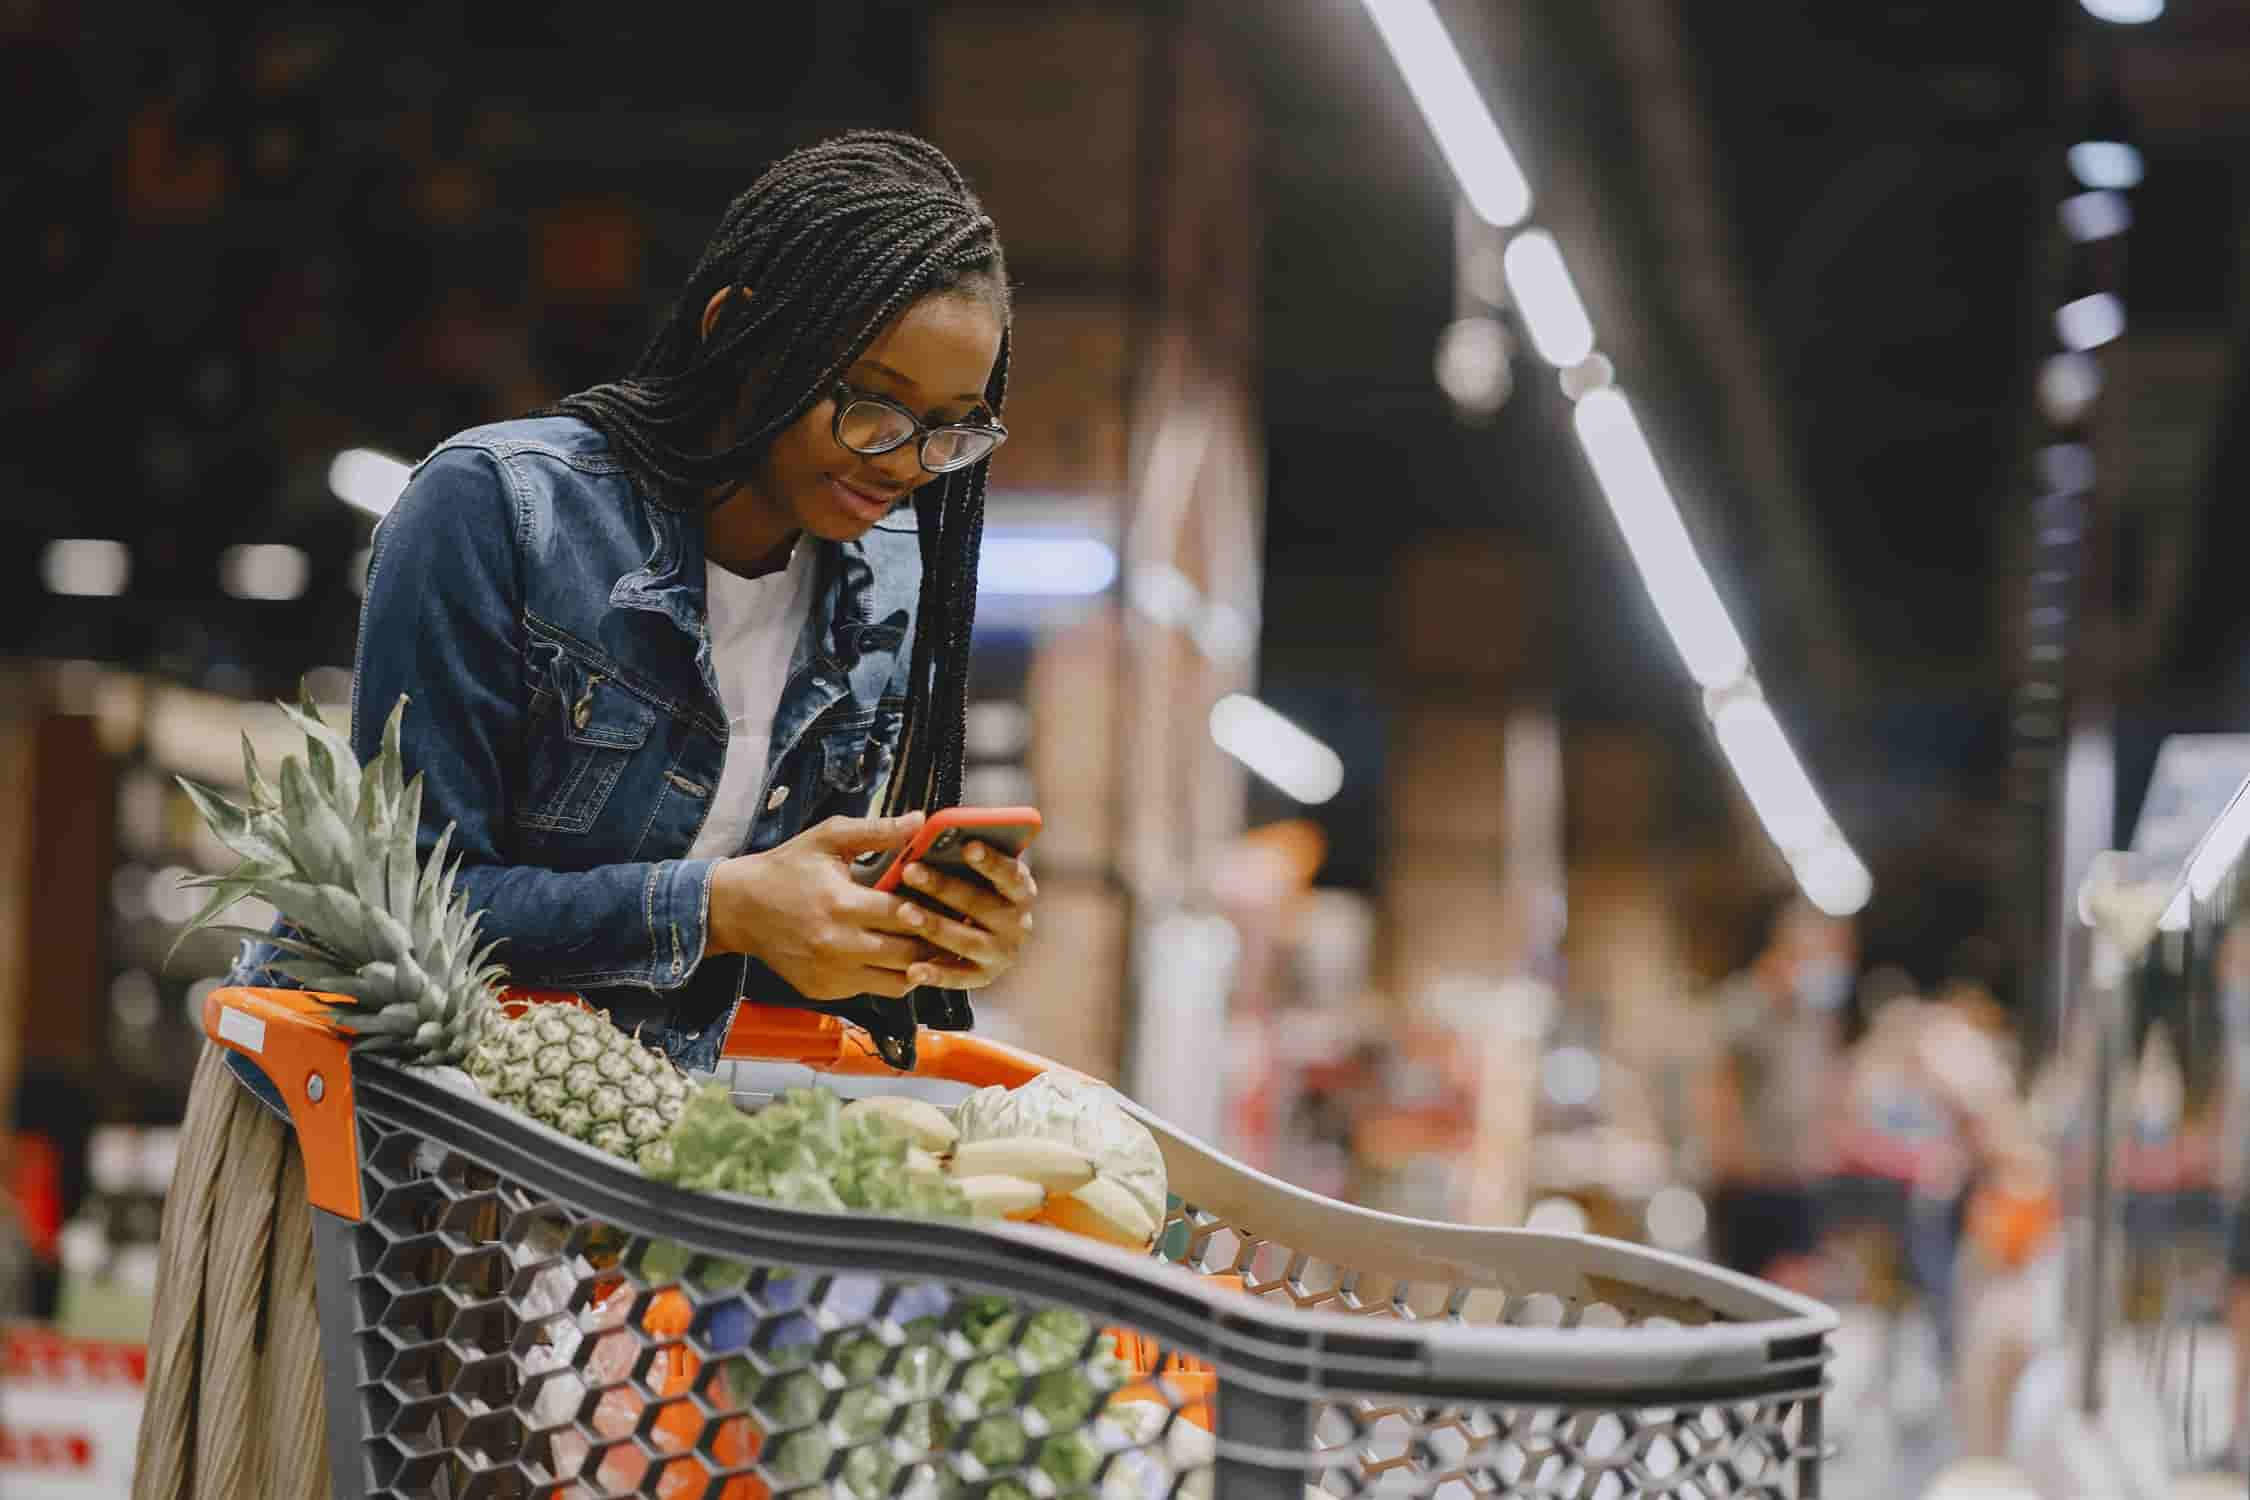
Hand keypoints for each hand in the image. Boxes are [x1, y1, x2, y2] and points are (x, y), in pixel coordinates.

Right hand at [709, 812, 942, 1000]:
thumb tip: (921, 820)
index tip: (948, 899)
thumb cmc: (786, 868)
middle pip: (908, 953)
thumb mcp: (828, 839)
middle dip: (933, 940)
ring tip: (930, 943)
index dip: (931, 907)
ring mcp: (831, 974)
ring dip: (918, 964)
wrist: (739, 909)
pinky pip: (873, 990)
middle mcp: (837, 946)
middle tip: (952, 925)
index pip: (905, 914)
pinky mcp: (824, 991)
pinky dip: (889, 976)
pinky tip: (897, 955)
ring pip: (897, 982)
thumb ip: (877, 831)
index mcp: (841, 905)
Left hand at [888, 840, 1037, 990]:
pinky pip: (957, 978)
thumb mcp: (969, 869)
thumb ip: (953, 851)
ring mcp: (1001, 953)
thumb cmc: (967, 888)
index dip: (991, 861)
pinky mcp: (982, 977)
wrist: (980, 937)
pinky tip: (912, 970)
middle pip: (981, 905)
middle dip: (944, 887)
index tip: (968, 846)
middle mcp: (1018, 923)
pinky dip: (935, 974)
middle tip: (911, 870)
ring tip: (904, 912)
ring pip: (966, 940)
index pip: (1011, 873)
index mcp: (1020, 889)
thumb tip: (916, 824)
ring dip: (935, 926)